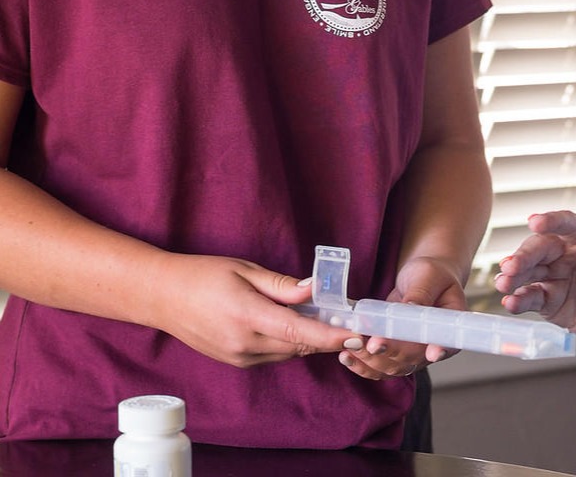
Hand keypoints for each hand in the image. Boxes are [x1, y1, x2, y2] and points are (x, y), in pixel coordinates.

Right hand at [153, 254, 356, 367]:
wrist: (164, 297)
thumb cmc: (204, 275)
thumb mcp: (246, 270)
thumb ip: (282, 286)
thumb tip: (314, 291)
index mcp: (248, 317)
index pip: (299, 332)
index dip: (331, 336)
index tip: (356, 335)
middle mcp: (244, 344)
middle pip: (298, 346)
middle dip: (326, 336)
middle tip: (347, 319)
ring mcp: (238, 357)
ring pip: (287, 352)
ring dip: (306, 339)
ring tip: (322, 317)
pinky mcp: (234, 361)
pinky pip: (272, 355)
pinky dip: (287, 342)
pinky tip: (292, 324)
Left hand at [337, 255, 466, 379]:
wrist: (423, 279)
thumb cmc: (432, 274)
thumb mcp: (429, 275)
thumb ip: (420, 293)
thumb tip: (410, 308)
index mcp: (451, 326)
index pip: (448, 344)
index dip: (438, 349)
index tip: (430, 352)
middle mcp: (433, 347)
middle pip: (413, 359)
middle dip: (390, 353)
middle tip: (371, 344)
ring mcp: (413, 354)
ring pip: (392, 368)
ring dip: (371, 361)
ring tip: (351, 348)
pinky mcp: (395, 354)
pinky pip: (379, 367)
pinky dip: (362, 365)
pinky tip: (347, 357)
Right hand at [493, 211, 575, 342]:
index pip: (569, 224)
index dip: (552, 221)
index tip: (534, 221)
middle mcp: (565, 248)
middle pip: (541, 246)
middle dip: (524, 255)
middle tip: (511, 265)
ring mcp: (552, 271)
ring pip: (528, 269)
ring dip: (514, 275)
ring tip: (503, 283)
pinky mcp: (545, 295)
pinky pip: (529, 295)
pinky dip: (518, 299)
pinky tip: (510, 303)